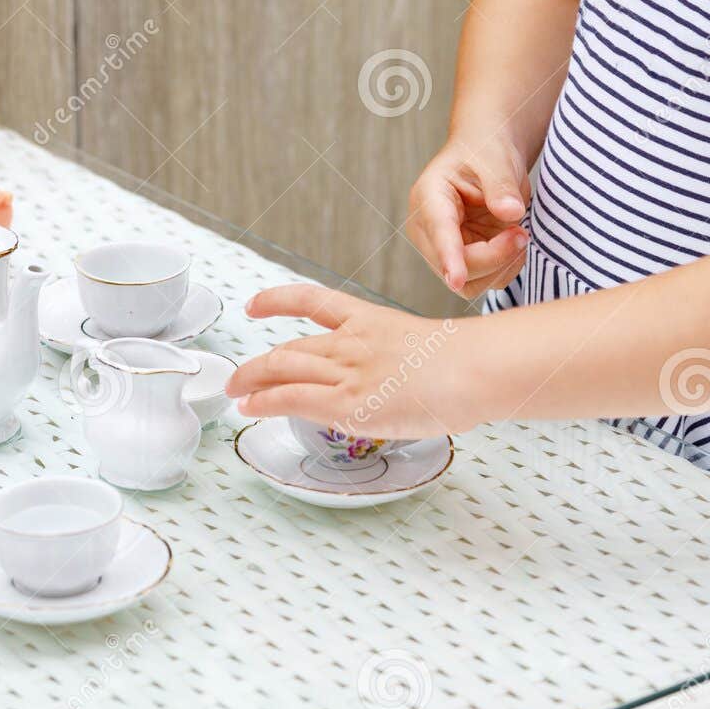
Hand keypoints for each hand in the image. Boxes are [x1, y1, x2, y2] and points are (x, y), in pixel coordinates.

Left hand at [226, 284, 482, 437]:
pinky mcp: (346, 403)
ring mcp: (347, 371)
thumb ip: (399, 362)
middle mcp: (351, 342)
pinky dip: (263, 402)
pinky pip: (291, 398)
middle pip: (289, 347)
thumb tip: (397, 385)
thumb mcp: (424, 349)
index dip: (278, 300)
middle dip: (258, 364)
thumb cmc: (466, 364)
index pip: (314, 301)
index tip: (256, 305)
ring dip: (251, 380)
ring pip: (282, 368)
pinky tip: (249, 408)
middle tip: (239, 374)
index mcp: (370, 321)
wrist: (474, 368)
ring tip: (235, 391)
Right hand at [406, 129, 530, 297]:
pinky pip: (485, 281)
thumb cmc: (485, 151)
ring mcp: (444, 249)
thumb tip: (511, 212)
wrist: (489, 156)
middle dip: (493, 257)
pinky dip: (506, 268)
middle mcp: (428, 230)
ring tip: (519, 234)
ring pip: (469, 283)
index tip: (456, 278)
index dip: (448, 257)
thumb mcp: (495, 159)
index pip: (438, 232)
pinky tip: (513, 243)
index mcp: (428, 198)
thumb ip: (502, 186)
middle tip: (521, 233)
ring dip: (501, 266)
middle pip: (454, 266)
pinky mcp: (464, 260)